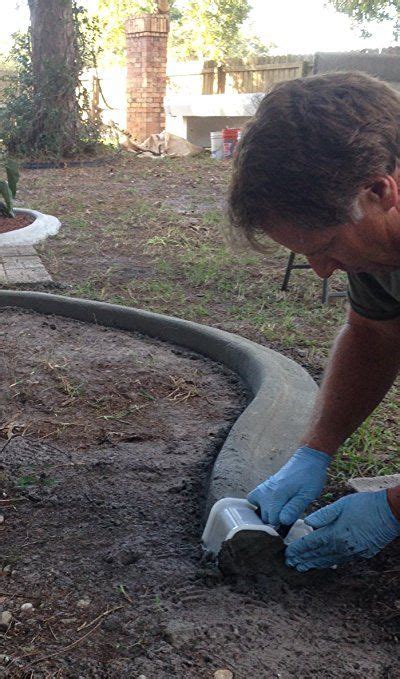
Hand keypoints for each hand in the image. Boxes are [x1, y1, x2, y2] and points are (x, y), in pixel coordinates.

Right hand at [247, 446, 330, 525]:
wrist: (308, 459)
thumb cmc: (310, 476)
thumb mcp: (307, 495)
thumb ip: (294, 509)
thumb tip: (282, 521)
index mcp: (276, 495)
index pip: (272, 521)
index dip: (281, 526)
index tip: (290, 524)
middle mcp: (266, 492)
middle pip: (264, 516)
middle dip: (275, 520)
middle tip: (288, 516)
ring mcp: (264, 488)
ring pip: (257, 508)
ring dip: (267, 513)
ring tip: (281, 511)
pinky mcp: (265, 485)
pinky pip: (254, 498)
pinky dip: (260, 503)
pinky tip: (272, 504)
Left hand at [285, 490, 399, 571]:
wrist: (390, 513)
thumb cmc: (364, 505)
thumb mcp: (341, 505)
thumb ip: (323, 515)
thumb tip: (307, 523)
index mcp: (335, 533)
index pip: (311, 544)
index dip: (298, 549)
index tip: (287, 554)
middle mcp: (342, 547)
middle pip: (317, 555)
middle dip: (303, 559)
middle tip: (290, 564)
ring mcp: (352, 553)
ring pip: (328, 561)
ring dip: (314, 564)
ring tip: (302, 567)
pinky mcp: (361, 554)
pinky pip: (340, 560)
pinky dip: (328, 563)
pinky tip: (323, 563)